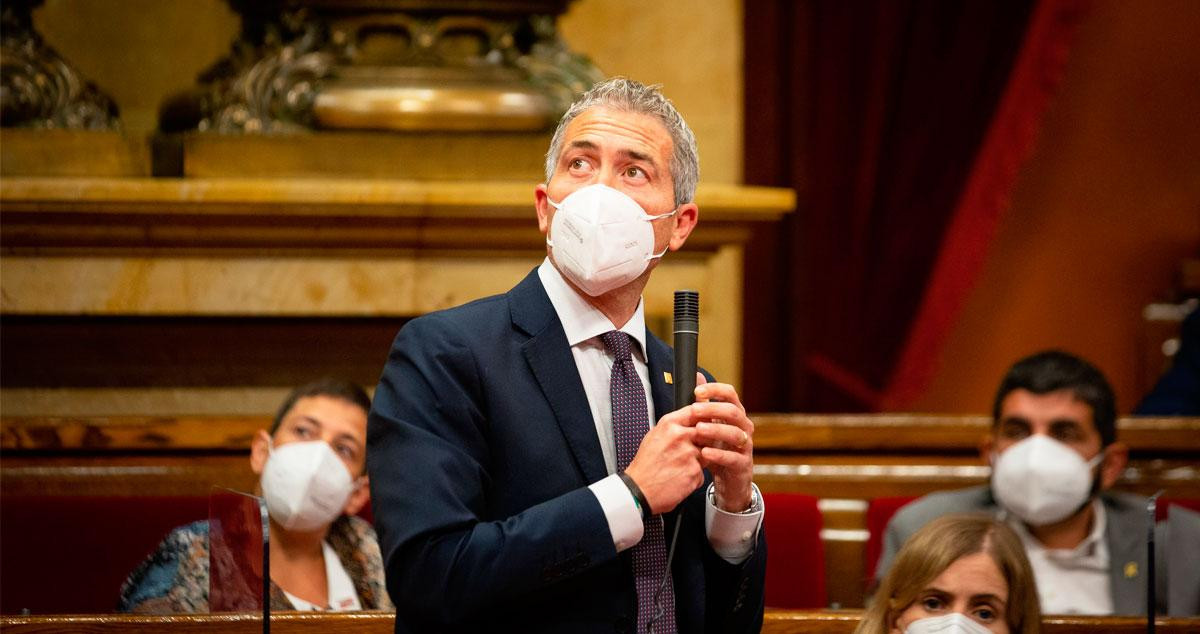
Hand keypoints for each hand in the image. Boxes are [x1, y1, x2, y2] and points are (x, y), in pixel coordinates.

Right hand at [624, 402, 704, 514]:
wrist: (638, 490)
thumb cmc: (645, 464)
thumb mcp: (655, 436)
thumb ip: (675, 425)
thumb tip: (693, 417)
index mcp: (669, 424)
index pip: (697, 411)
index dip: (704, 418)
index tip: (706, 424)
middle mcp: (680, 436)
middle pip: (707, 432)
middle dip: (704, 442)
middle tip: (689, 453)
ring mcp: (688, 453)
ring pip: (708, 453)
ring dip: (699, 461)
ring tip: (680, 467)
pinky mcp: (694, 471)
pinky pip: (702, 472)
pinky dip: (693, 477)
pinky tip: (679, 478)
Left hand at [690, 376, 754, 512]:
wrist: (728, 480)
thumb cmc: (717, 448)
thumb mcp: (709, 424)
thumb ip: (703, 403)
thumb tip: (697, 376)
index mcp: (735, 414)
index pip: (730, 394)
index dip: (715, 390)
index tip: (697, 391)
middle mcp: (744, 427)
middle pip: (733, 411)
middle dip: (713, 409)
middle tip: (693, 410)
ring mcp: (745, 446)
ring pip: (735, 434)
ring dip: (716, 430)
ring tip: (698, 430)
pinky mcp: (743, 465)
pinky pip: (733, 458)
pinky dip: (719, 455)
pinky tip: (704, 453)